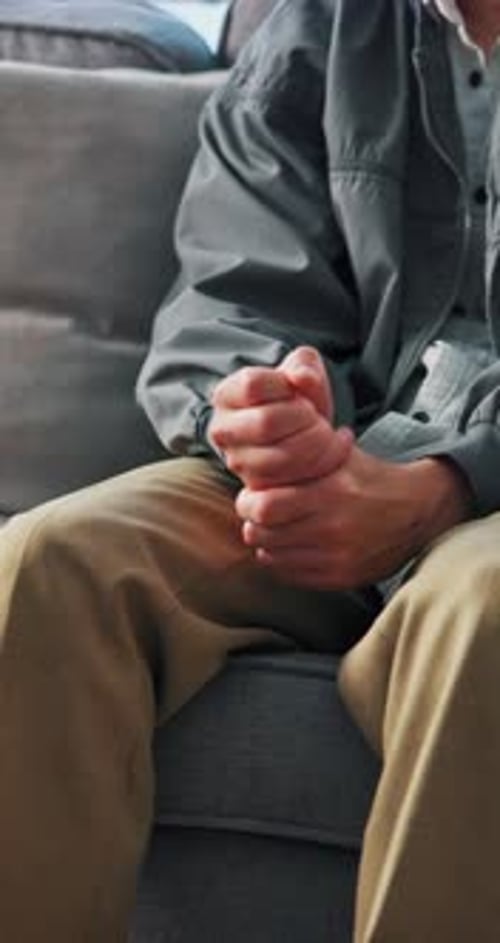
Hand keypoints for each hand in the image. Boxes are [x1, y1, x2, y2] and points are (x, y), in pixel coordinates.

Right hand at [209, 347, 351, 489]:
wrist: (305, 437)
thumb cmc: (299, 400)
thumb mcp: (303, 372)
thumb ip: (304, 366)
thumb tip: (302, 378)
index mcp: (227, 394)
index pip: (254, 385)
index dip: (285, 386)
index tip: (299, 389)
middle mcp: (222, 430)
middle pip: (267, 422)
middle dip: (305, 418)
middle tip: (319, 416)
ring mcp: (237, 462)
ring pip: (280, 456)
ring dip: (317, 444)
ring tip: (329, 433)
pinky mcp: (256, 488)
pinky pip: (290, 482)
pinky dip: (321, 465)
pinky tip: (333, 451)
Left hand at [236, 445, 470, 589]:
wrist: (419, 511)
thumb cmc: (370, 478)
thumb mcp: (340, 455)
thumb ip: (300, 455)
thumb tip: (257, 453)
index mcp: (331, 492)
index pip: (263, 507)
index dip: (248, 502)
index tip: (251, 497)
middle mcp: (333, 528)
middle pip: (262, 534)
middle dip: (253, 522)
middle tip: (258, 515)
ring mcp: (338, 558)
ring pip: (272, 557)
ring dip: (267, 543)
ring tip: (277, 529)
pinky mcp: (343, 578)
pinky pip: (291, 576)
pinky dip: (285, 561)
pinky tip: (294, 546)